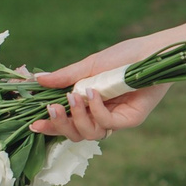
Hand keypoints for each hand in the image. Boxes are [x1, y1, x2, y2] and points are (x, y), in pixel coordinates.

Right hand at [30, 41, 170, 141]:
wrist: (151, 51)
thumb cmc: (123, 56)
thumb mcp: (89, 65)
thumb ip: (65, 77)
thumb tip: (37, 80)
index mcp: (89, 104)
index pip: (67, 122)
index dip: (50, 126)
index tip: (33, 123)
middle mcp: (101, 115)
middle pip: (76, 134)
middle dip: (60, 125)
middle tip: (51, 109)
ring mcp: (116, 119)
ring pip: (90, 134)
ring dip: (77, 117)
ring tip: (73, 97)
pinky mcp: (130, 119)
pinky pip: (107, 124)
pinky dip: (96, 109)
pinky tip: (93, 93)